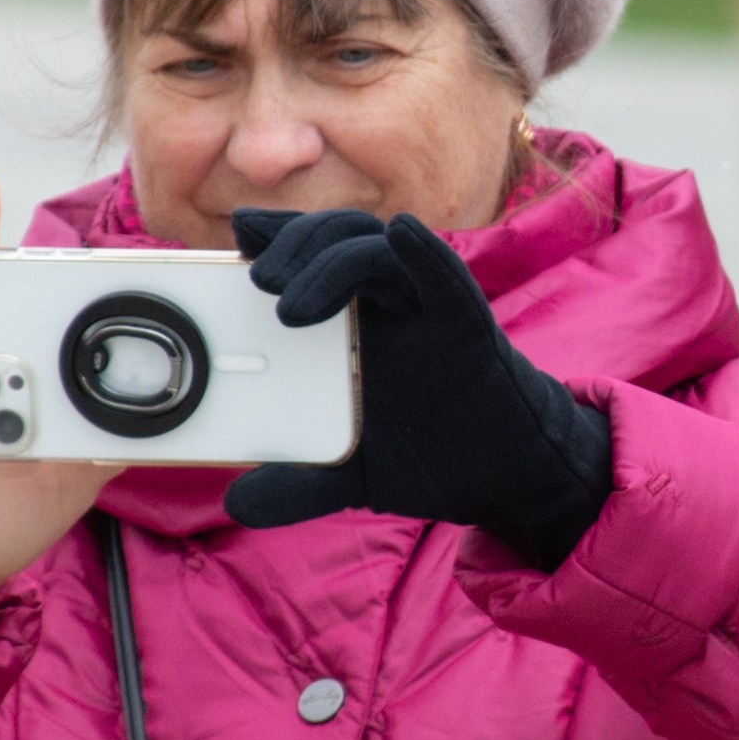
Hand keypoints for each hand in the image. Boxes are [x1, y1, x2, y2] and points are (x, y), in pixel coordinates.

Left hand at [224, 208, 613, 568]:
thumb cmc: (425, 455)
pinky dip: (426, 254)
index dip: (278, 236)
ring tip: (289, 307)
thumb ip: (295, 486)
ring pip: (377, 249)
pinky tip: (404, 234)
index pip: (310, 256)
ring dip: (330, 261)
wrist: (499, 478)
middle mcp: (387, 303)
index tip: (239, 236)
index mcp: (353, 321)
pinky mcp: (467, 326)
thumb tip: (239, 504)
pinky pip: (446, 280)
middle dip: (295, 245)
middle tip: (257, 279)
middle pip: (338, 240)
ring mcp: (426, 309)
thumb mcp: (346, 474)